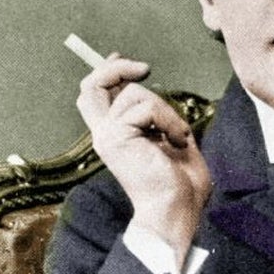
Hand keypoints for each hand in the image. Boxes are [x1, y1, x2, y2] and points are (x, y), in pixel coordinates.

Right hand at [76, 54, 211, 266]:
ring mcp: (107, 136)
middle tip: (144, 67)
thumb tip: (155, 92)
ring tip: (178, 136)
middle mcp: (105, 136)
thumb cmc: (181, 185)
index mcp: (116, 137)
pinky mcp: (116, 137)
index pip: (96, 96)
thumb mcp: (172, 140)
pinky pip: (146, 107)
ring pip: (134, 94)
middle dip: (116, 68)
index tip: (131, 63)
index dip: (108, 73)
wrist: (176, 210)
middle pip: (92, 87)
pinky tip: (178, 141)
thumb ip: (159, 117)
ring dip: (166, 111)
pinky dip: (169, 120)